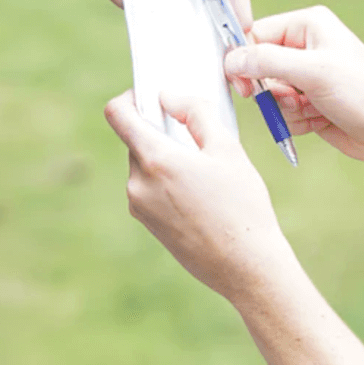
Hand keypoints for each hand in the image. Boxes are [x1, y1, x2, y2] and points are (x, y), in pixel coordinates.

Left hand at [103, 90, 293, 302]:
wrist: (246, 267)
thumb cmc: (243, 208)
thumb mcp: (229, 151)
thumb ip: (197, 114)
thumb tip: (170, 97)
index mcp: (155, 159)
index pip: (117, 114)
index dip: (130, 98)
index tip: (151, 99)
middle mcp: (137, 182)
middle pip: (137, 142)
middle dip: (162, 137)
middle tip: (198, 145)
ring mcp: (139, 206)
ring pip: (146, 169)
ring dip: (168, 164)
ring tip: (207, 181)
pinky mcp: (148, 225)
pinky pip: (151, 193)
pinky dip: (170, 188)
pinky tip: (203, 202)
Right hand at [224, 6, 363, 166]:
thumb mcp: (315, 72)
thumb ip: (268, 62)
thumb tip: (231, 60)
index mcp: (309, 25)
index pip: (256, 35)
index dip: (245, 60)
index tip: (245, 84)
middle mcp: (307, 48)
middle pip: (259, 67)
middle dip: (271, 89)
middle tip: (290, 98)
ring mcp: (309, 78)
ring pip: (270, 94)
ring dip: (285, 108)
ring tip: (313, 110)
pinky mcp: (312, 104)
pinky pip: (284, 114)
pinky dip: (295, 122)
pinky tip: (318, 122)